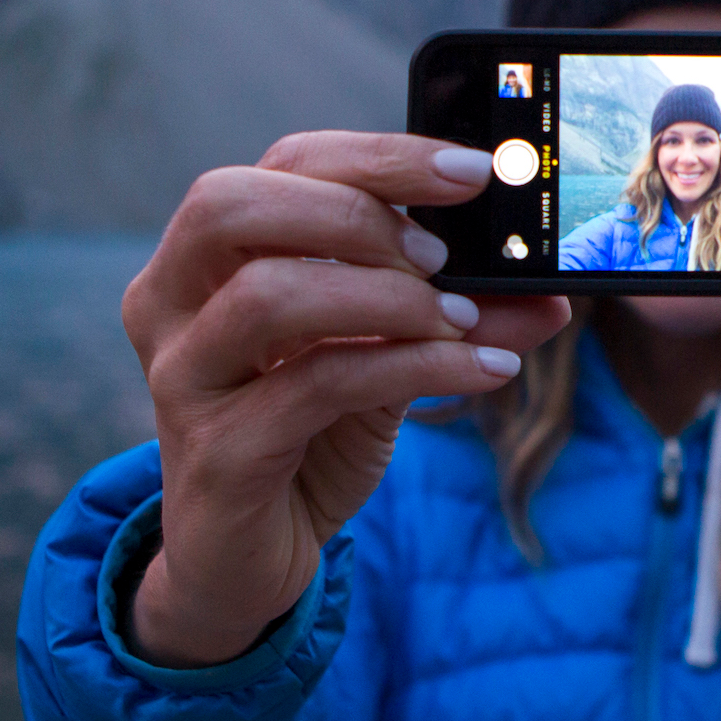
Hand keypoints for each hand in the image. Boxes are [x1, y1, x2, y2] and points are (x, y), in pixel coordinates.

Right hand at [121, 133, 570, 667]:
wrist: (247, 562)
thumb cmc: (310, 439)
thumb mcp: (389, 363)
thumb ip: (456, 320)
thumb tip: (550, 294)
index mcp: (209, 257)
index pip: (283, 166)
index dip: (379, 158)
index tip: (474, 172)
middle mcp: (170, 304)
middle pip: (233, 205)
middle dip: (356, 213)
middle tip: (443, 254)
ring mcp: (183, 378)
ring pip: (267, 293)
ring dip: (386, 296)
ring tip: (460, 319)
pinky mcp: (215, 453)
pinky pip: (315, 385)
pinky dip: (414, 367)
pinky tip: (481, 371)